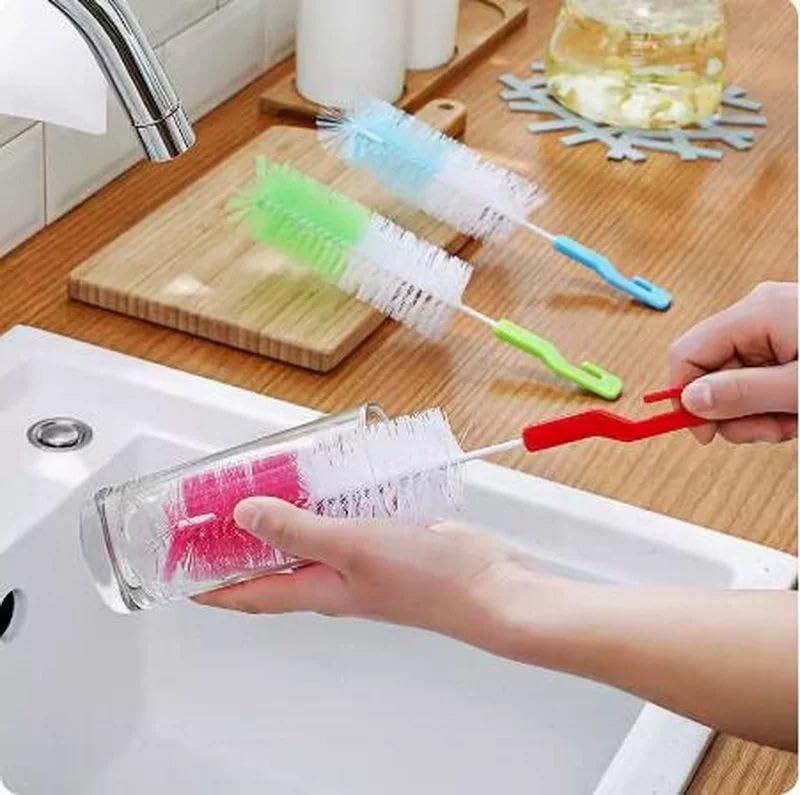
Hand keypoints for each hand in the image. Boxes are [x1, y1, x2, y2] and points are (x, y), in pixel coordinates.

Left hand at [196, 497, 546, 661]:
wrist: (484, 583)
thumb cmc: (423, 579)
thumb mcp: (351, 548)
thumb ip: (297, 531)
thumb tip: (242, 517)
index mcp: (316, 590)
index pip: (248, 594)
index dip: (210, 586)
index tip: (178, 573)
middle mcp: (332, 578)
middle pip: (272, 564)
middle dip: (240, 544)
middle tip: (215, 512)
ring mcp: (359, 559)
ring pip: (307, 538)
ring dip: (282, 516)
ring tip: (262, 483)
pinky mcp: (383, 538)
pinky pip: (341, 519)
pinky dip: (324, 501)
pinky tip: (327, 478)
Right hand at [670, 282, 797, 443]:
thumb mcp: (799, 388)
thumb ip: (743, 393)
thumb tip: (689, 399)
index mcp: (757, 312)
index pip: (687, 352)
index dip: (684, 396)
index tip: (703, 433)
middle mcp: (759, 311)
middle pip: (711, 370)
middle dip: (733, 411)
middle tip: (768, 432)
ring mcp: (774, 323)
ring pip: (735, 378)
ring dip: (756, 412)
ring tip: (792, 421)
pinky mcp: (788, 337)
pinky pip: (758, 374)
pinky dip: (772, 400)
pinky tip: (796, 410)